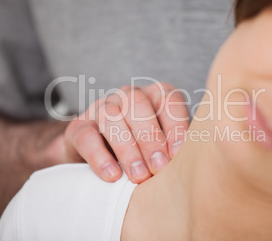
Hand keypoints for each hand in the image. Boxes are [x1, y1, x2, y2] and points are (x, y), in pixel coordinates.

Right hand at [64, 83, 189, 182]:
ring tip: (138, 176)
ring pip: (111, 117)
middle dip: (150, 138)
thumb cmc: (144, 152)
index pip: (168, 100)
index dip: (175, 126)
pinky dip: (99, 157)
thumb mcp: (165, 146)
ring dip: (127, 148)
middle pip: (138, 105)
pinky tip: (112, 175)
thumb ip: (177, 148)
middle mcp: (129, 96)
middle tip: (159, 168)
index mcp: (155, 96)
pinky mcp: (79, 126)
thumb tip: (192, 162)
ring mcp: (101, 108)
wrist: (100, 156)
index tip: (178, 154)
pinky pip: (87, 136)